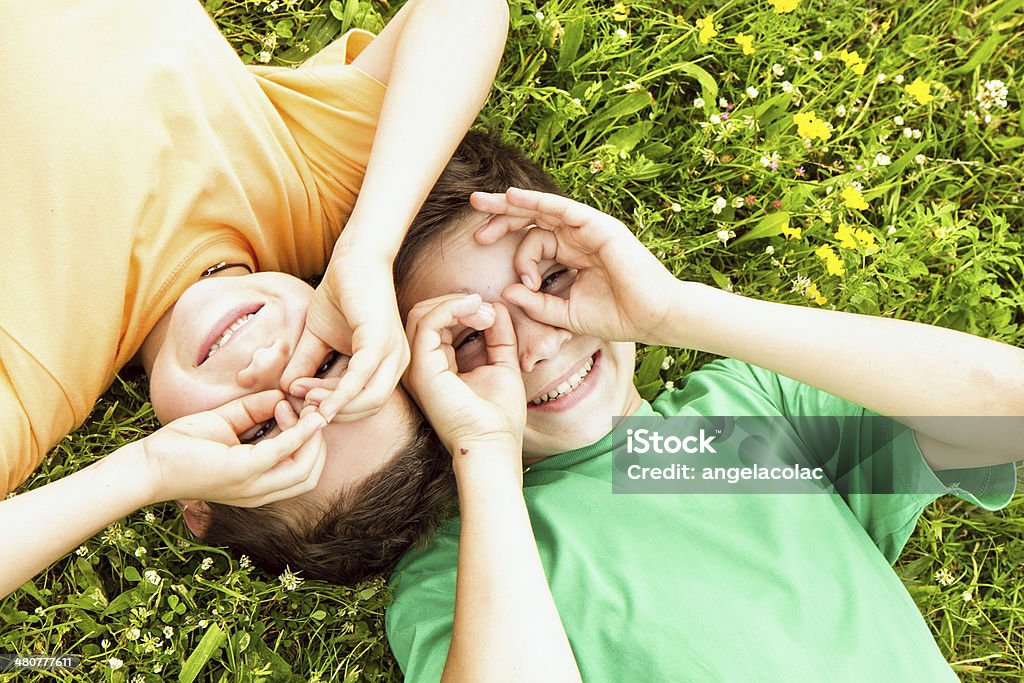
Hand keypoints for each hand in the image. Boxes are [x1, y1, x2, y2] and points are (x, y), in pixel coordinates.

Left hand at [142, 390, 327, 506]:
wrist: (146, 465)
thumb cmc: (182, 447)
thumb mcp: (228, 423)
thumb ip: (255, 411)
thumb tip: (282, 397)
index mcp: (257, 485)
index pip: (302, 471)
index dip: (311, 441)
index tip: (299, 411)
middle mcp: (259, 492)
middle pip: (311, 473)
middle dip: (318, 440)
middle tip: (309, 411)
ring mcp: (252, 485)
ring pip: (306, 468)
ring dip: (311, 436)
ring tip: (301, 411)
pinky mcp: (242, 471)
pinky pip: (283, 450)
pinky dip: (299, 431)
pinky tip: (300, 413)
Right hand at [281, 242, 409, 422]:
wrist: (352, 259)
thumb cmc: (340, 295)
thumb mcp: (317, 337)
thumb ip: (305, 364)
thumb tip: (286, 390)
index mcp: (386, 365)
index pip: (362, 402)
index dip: (332, 409)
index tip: (300, 405)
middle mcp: (396, 363)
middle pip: (368, 408)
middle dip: (334, 413)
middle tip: (302, 406)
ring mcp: (392, 353)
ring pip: (369, 400)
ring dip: (333, 405)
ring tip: (304, 397)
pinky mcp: (380, 341)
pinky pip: (361, 378)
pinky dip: (340, 395)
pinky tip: (319, 402)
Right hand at [403, 294, 525, 479]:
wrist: (494, 443)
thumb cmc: (498, 415)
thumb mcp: (502, 364)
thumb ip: (498, 336)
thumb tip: (495, 307)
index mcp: (436, 366)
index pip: (437, 323)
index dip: (463, 309)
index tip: (492, 314)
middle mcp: (420, 366)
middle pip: (425, 314)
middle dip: (458, 302)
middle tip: (488, 311)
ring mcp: (417, 367)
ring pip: (422, 314)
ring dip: (456, 303)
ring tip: (484, 312)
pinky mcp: (421, 368)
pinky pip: (427, 323)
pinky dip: (451, 308)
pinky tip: (475, 311)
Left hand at [471, 187, 679, 344]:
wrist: (653, 319)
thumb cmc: (616, 317)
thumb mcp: (565, 314)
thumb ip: (537, 303)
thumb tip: (506, 290)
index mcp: (571, 255)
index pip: (534, 242)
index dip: (516, 256)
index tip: (517, 282)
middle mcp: (578, 237)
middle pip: (533, 219)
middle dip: (501, 216)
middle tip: (473, 212)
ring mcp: (589, 229)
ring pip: (543, 209)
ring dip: (511, 204)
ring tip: (482, 201)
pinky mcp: (599, 226)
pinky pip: (562, 208)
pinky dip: (537, 201)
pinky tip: (512, 197)